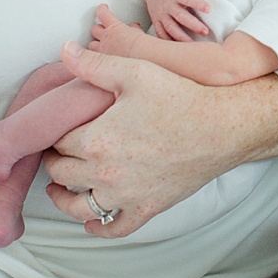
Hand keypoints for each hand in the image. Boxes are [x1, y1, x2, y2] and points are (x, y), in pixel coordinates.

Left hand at [42, 41, 253, 237]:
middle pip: (62, 172)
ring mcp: (126, 195)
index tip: (57, 129)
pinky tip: (90, 222)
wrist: (222, 127)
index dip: (55, 133)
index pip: (58, 141)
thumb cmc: (180, 97)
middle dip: (55, 161)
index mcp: (96, 139)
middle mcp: (106, 172)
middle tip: (58, 152)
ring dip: (62, 198)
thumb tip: (65, 50)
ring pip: (78, 206)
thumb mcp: (135, 72)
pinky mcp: (147, 208)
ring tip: (59, 188)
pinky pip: (114, 228)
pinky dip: (97, 227)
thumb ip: (95, 64)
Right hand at [143, 0, 212, 40]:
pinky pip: (161, 33)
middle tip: (205, 32)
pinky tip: (178, 49)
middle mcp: (169, 4)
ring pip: (170, 27)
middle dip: (193, 25)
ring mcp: (162, 14)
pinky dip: (168, 41)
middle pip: (180, 16)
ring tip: (193, 45)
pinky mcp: (156, 21)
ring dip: (181, 36)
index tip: (209, 9)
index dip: (198, 3)